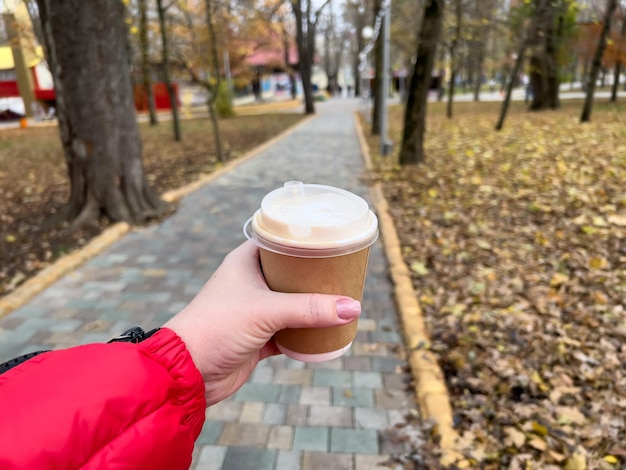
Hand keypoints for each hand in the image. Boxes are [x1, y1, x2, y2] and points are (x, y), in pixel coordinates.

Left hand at [164, 240, 361, 405]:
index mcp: (244, 262)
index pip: (278, 240)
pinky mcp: (257, 337)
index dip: (303, 239)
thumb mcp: (266, 312)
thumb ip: (310, 309)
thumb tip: (353, 308)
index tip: (330, 238)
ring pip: (290, 303)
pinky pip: (289, 332)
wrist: (188, 372)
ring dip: (312, 306)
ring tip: (341, 300)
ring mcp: (253, 311)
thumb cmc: (216, 327)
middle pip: (289, 273)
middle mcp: (248, 283)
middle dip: (314, 276)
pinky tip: (326, 332)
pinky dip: (305, 334)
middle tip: (342, 271)